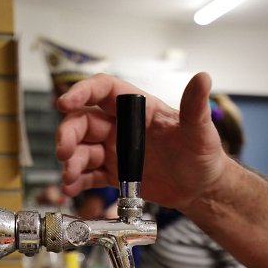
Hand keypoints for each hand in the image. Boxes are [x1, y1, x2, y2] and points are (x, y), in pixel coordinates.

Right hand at [56, 72, 226, 216]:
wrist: (200, 189)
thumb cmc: (202, 156)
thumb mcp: (199, 132)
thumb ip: (195, 107)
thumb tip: (203, 78)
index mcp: (138, 110)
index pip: (104, 91)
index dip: (82, 92)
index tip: (65, 102)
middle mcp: (122, 127)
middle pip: (84, 121)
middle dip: (69, 134)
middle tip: (64, 151)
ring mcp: (116, 151)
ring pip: (83, 150)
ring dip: (71, 161)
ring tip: (69, 177)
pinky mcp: (114, 173)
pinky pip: (89, 174)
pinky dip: (77, 181)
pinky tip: (70, 188)